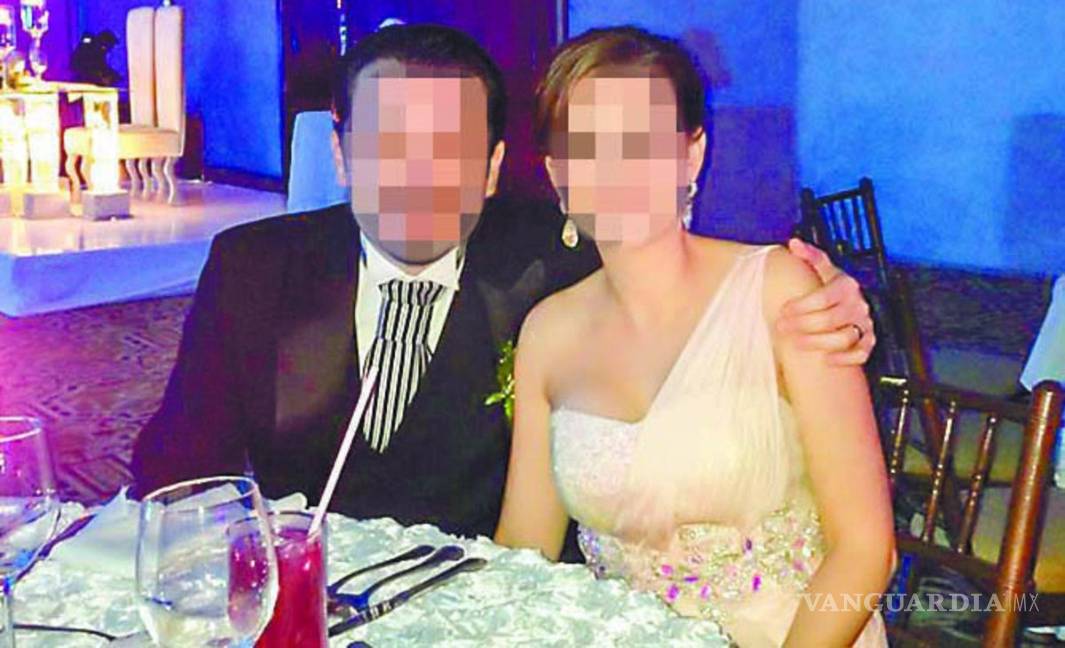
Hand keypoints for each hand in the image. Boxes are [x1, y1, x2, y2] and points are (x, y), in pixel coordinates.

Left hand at [777, 239, 875, 365]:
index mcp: (847, 285)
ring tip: (795, 342)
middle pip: (830, 319)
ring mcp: (865, 324)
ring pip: (844, 338)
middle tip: (781, 327)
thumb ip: (810, 256)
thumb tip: (793, 243)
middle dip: (802, 325)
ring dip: (817, 342)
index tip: (783, 311)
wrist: (850, 303)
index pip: (823, 297)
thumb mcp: (823, 269)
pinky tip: (825, 358)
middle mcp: (859, 305)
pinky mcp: (869, 341)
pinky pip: (861, 354)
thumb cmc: (832, 287)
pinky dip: (844, 358)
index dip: (801, 306)